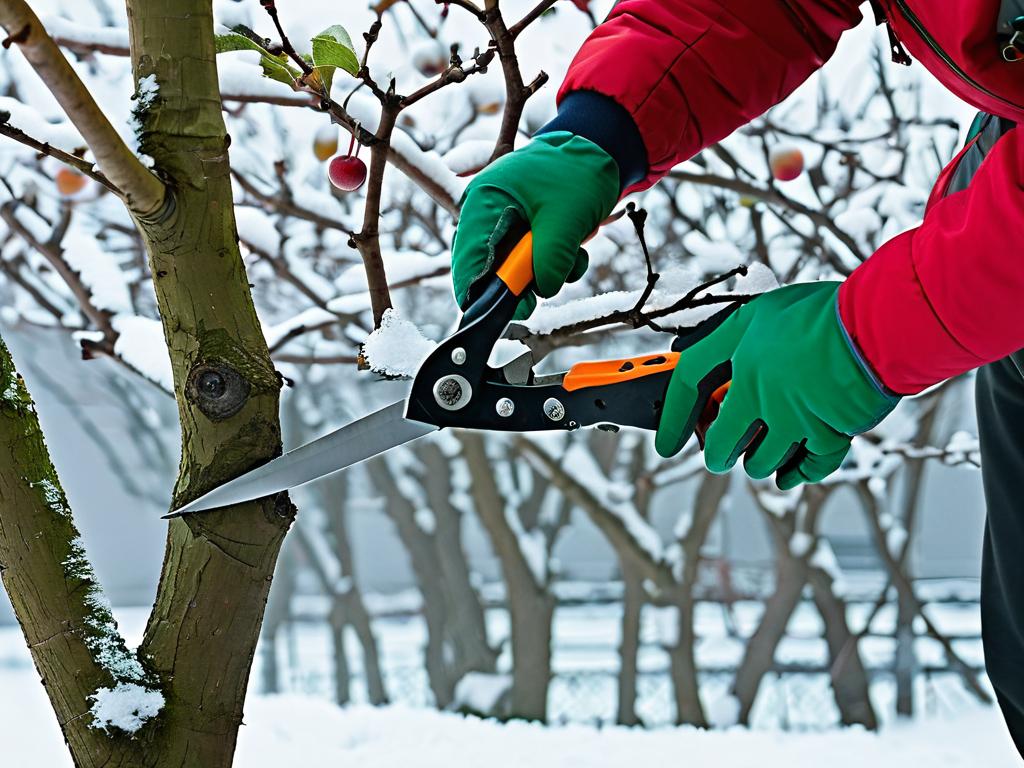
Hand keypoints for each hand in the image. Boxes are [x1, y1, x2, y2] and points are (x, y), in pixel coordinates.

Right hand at [451, 131, 619, 318]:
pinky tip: (575, 251)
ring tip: (571, 257)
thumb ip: (550, 260)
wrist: (603, 150)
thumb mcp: (566, 219)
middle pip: (489, 270)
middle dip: (520, 284)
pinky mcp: (528, 232)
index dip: (476, 292)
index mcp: (483, 202)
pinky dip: (556, 266)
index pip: (467, 258)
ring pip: (515, 271)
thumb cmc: (578, 171)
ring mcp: (509, 225)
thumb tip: (543, 289)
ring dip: (546, 274)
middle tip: (543, 289)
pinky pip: (534, 264)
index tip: (491, 316)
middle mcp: (488, 214)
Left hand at [655, 282, 899, 488]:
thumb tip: (691, 352)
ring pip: (759, 461)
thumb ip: (733, 335)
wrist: (883, 324)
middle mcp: (759, 388)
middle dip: (716, 453)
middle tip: (720, 454)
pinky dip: (792, 475)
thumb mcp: (768, 309)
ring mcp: (793, 416)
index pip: (688, 380)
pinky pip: (803, 469)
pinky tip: (786, 475)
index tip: (666, 442)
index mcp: (742, 349)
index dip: (673, 413)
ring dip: (756, 461)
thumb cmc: (828, 312)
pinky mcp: (827, 434)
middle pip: (720, 442)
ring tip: (764, 450)